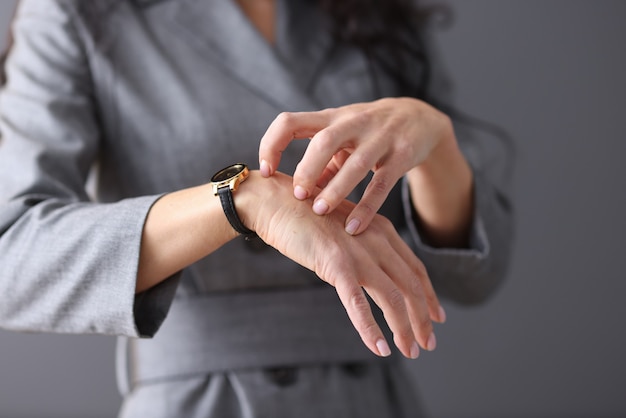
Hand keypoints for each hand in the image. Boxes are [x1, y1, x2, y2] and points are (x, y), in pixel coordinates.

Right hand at [240, 171, 445, 358]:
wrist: (275, 201)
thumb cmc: (306, 215)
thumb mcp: (346, 227)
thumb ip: (363, 246)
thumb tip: (373, 275)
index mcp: (382, 229)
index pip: (415, 268)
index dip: (429, 295)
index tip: (437, 317)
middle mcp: (377, 240)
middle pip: (411, 286)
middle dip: (423, 318)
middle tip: (428, 343)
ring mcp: (358, 252)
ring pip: (393, 298)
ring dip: (404, 329)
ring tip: (410, 351)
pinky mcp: (336, 264)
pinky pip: (359, 304)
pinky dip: (371, 329)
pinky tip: (379, 348)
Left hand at [258, 97, 453, 234]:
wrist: (419, 118)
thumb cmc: (368, 132)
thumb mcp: (343, 139)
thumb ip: (322, 164)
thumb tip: (299, 195)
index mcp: (331, 118)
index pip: (290, 122)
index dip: (272, 144)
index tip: (267, 171)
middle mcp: (354, 123)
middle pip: (324, 141)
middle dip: (307, 170)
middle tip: (299, 197)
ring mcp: (380, 137)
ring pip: (355, 164)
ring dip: (335, 191)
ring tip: (320, 212)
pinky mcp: (402, 154)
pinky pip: (382, 184)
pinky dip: (366, 208)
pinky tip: (353, 228)